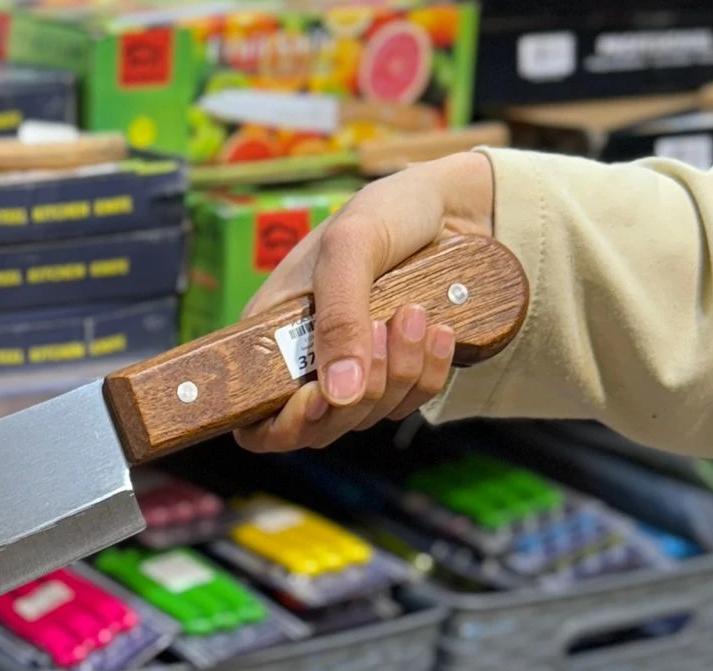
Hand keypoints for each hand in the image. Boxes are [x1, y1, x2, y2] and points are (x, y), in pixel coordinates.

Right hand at [235, 151, 495, 453]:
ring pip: (369, 417)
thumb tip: (339, 395)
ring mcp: (354, 372)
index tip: (318, 399)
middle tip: (385, 325)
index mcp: (273, 339)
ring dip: (401, 372)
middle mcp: (307, 365)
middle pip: (320, 427)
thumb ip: (339, 320)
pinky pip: (410, 402)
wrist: (454, 200)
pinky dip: (429, 372)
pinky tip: (439, 330)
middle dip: (361, 388)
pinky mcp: (397, 373)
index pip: (257, 419)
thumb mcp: (350, 249)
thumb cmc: (386, 211)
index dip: (284, 425)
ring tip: (416, 312)